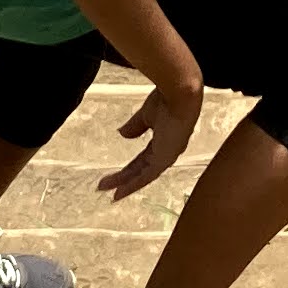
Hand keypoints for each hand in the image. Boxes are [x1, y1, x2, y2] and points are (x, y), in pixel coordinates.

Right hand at [100, 76, 203, 199]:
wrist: (179, 93)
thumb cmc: (168, 98)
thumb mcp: (146, 115)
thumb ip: (136, 126)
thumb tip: (122, 134)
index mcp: (165, 140)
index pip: (145, 158)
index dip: (131, 168)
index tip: (117, 175)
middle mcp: (167, 152)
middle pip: (142, 169)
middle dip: (125, 178)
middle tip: (108, 187)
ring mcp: (167, 157)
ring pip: (143, 176)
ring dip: (127, 184)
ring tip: (111, 194)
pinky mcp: (164, 159)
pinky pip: (146, 177)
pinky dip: (132, 185)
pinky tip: (119, 191)